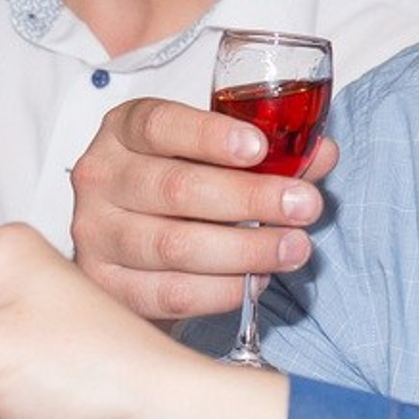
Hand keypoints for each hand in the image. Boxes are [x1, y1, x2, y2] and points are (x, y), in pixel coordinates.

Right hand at [67, 97, 337, 324]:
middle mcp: (102, 178)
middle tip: (305, 205)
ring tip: (294, 247)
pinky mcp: (107, 286)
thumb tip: (321, 153)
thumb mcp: (218, 154)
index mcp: (125, 130)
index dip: (209, 135)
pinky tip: (258, 281)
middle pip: (176, 189)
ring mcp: (96, 235)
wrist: (135, 246)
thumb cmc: (184, 185)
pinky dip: (222, 290)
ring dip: (246, 250)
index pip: (160, 124)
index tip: (258, 147)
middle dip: (251, 198)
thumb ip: (271, 150)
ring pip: (175, 246)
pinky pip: (171, 293)